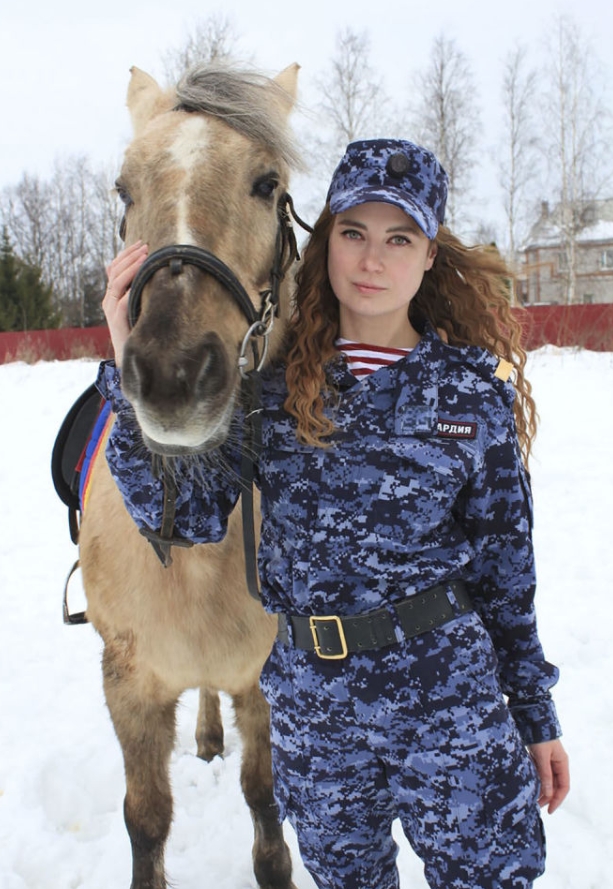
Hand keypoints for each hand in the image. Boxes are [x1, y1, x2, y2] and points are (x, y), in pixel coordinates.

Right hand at [103, 241, 147, 366]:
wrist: (131, 356)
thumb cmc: (138, 332)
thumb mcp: (140, 308)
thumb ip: (140, 294)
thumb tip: (156, 276)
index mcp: (113, 295)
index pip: (115, 268)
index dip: (126, 255)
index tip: (141, 244)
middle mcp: (109, 299)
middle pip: (114, 270)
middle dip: (130, 255)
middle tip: (144, 245)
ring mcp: (110, 308)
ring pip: (117, 280)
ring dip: (131, 265)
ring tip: (144, 256)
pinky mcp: (116, 317)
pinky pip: (122, 297)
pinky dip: (131, 284)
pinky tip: (143, 275)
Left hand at [527, 738, 569, 813]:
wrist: (531, 719)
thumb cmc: (539, 736)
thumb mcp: (543, 756)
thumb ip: (545, 774)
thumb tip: (548, 794)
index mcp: (562, 763)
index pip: (564, 786)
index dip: (557, 799)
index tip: (549, 810)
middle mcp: (556, 763)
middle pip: (555, 785)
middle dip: (547, 797)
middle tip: (537, 806)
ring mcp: (547, 760)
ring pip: (546, 780)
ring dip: (541, 790)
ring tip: (532, 800)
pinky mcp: (538, 757)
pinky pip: (539, 773)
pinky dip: (535, 780)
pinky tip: (528, 787)